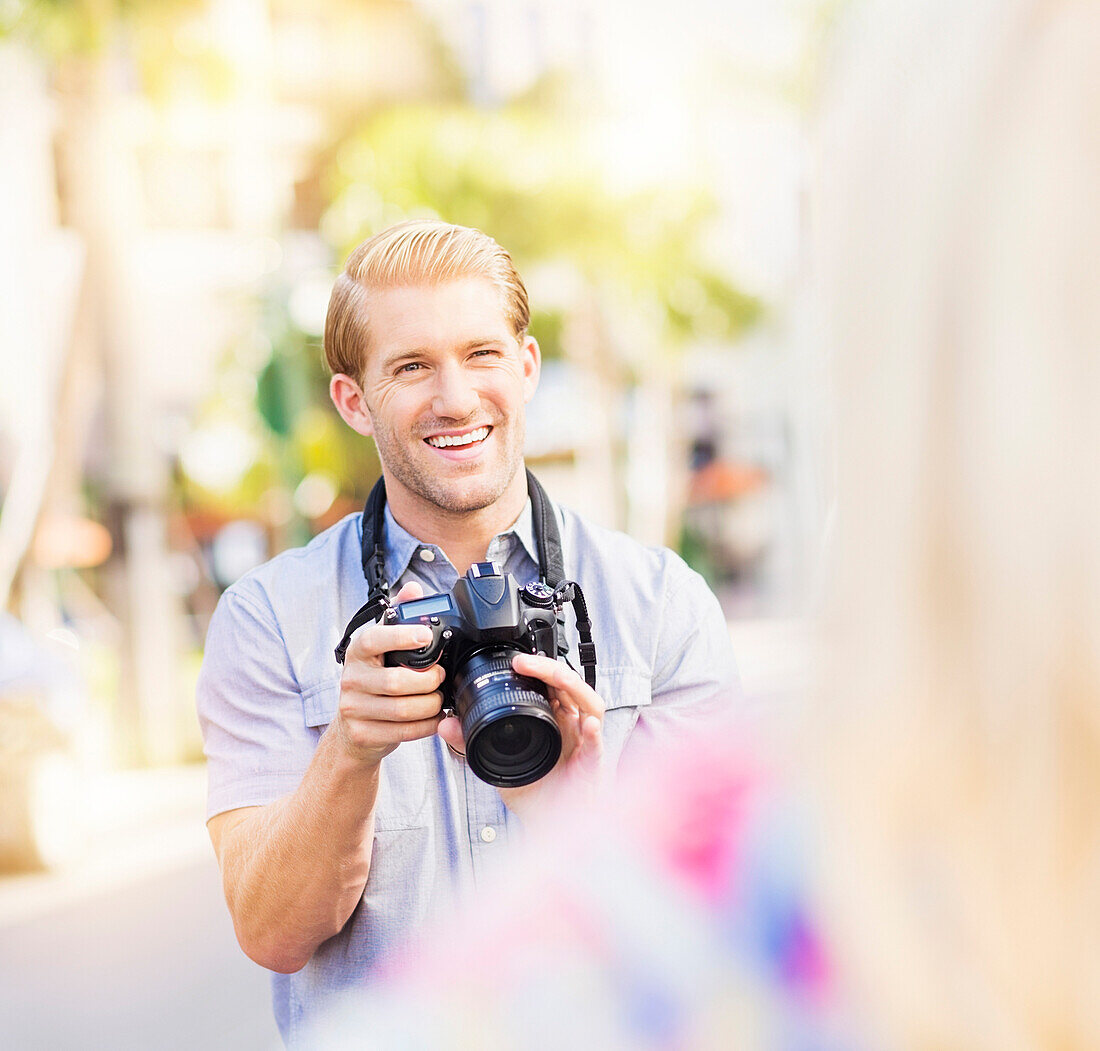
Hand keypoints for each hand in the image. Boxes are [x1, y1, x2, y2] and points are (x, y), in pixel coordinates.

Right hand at [333, 581, 445, 766]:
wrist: (352, 730)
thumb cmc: (374, 682)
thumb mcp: (382, 648)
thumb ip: (398, 616)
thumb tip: (413, 589)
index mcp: (358, 652)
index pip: (374, 639)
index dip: (401, 636)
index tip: (426, 635)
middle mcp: (351, 678)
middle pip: (396, 681)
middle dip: (429, 680)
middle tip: (441, 678)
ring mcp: (353, 708)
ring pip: (402, 709)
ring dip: (430, 705)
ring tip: (439, 699)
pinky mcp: (362, 733)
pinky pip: (402, 731)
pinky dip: (425, 726)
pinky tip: (433, 718)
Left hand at [437, 653, 603, 817]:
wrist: (549, 827)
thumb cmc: (534, 793)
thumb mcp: (496, 762)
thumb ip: (471, 741)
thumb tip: (445, 724)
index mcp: (553, 720)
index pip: (551, 684)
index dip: (538, 668)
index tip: (515, 662)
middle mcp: (571, 726)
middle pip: (570, 687)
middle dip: (550, 669)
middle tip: (525, 663)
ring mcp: (585, 744)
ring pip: (591, 705)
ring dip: (574, 687)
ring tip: (556, 677)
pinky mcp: (593, 766)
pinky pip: (598, 745)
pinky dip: (594, 733)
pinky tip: (587, 725)